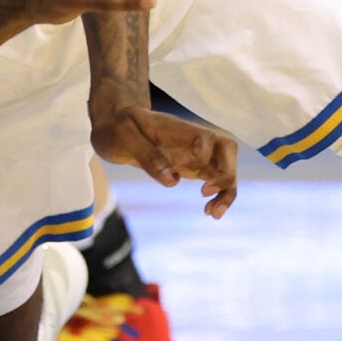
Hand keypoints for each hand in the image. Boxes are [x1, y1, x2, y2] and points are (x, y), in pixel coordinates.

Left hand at [92, 102, 237, 218]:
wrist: (113, 126)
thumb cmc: (117, 127)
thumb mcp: (123, 137)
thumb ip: (148, 156)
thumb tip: (172, 181)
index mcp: (178, 129)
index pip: (207, 139)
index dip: (202, 158)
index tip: (183, 173)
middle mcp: (192, 140)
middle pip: (228, 149)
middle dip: (226, 175)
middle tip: (206, 195)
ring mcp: (194, 153)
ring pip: (226, 168)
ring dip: (227, 191)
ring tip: (213, 214)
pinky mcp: (191, 166)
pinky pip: (215, 179)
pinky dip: (219, 196)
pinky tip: (209, 211)